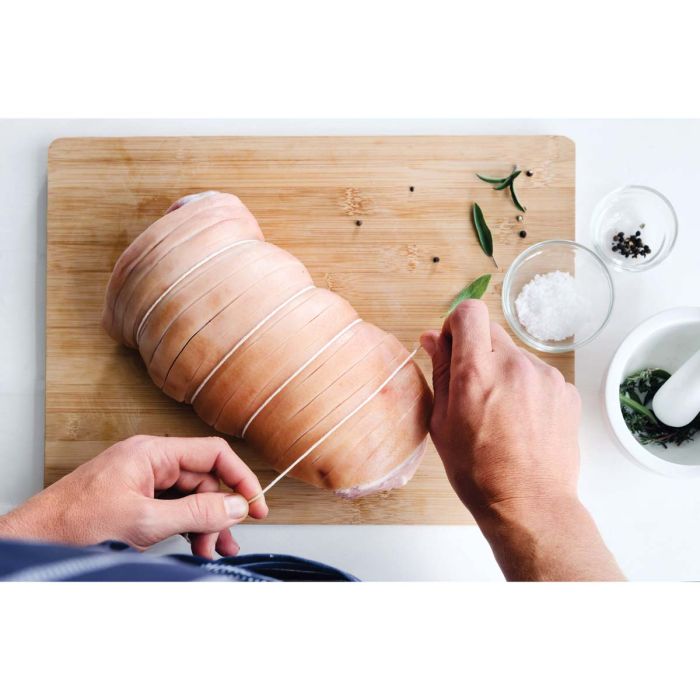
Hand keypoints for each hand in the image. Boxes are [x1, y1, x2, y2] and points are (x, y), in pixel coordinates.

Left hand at [0, 435, 267, 557]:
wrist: (34, 539)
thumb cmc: (74, 525)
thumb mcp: (145, 522)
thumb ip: (196, 512)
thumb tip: (235, 506)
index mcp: (152, 452)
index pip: (213, 454)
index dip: (240, 479)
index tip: (256, 505)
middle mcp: (150, 460)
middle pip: (203, 479)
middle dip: (219, 512)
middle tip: (225, 541)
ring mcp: (142, 479)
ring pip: (190, 496)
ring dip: (204, 523)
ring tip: (210, 550)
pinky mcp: (136, 497)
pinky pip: (173, 507)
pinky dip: (186, 526)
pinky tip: (191, 544)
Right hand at [420, 300, 580, 519]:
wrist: (529, 503)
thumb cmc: (478, 471)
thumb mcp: (443, 422)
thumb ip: (440, 372)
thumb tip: (433, 339)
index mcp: (477, 372)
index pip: (469, 312)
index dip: (456, 325)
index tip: (454, 348)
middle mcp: (514, 365)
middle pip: (491, 331)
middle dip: (477, 351)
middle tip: (473, 389)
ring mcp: (545, 377)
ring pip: (515, 355)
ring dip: (503, 372)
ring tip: (500, 414)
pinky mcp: (565, 391)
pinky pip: (537, 375)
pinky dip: (526, 389)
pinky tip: (521, 421)